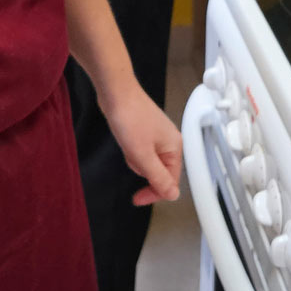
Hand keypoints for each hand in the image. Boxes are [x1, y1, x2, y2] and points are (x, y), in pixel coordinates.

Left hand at [102, 85, 182, 205]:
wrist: (116, 92)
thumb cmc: (130, 118)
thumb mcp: (142, 155)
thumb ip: (158, 177)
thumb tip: (173, 195)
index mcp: (175, 147)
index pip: (170, 181)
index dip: (154, 192)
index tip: (137, 198)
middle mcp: (170, 141)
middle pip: (159, 172)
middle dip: (142, 170)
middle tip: (131, 156)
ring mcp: (157, 135)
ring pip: (148, 162)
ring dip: (135, 159)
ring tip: (127, 144)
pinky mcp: (145, 130)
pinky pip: (140, 151)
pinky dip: (131, 150)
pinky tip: (125, 139)